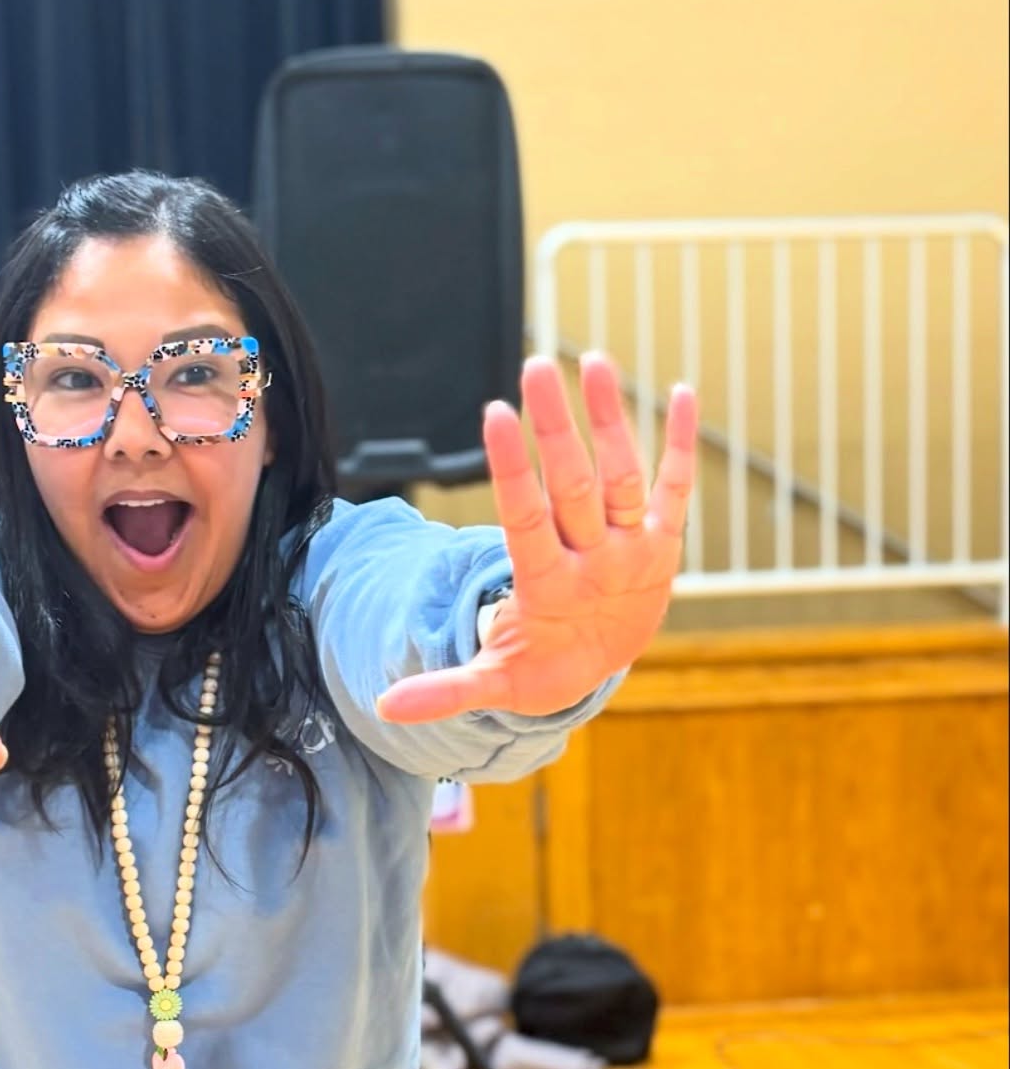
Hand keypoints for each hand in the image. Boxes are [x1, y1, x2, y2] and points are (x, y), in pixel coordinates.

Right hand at [377, 353, 697, 722]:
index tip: (496, 415)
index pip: (528, 523)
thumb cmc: (537, 667)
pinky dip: (680, 443)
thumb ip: (447, 690)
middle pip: (575, 489)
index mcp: (549, 592)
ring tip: (593, 361)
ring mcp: (633, 551)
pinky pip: (675, 487)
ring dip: (610, 419)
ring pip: (622, 477)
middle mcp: (597, 566)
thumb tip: (386, 707)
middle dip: (556, 429)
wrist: (601, 671)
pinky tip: (684, 392)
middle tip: (536, 368)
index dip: (514, 470)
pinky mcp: (662, 540)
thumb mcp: (495, 683)